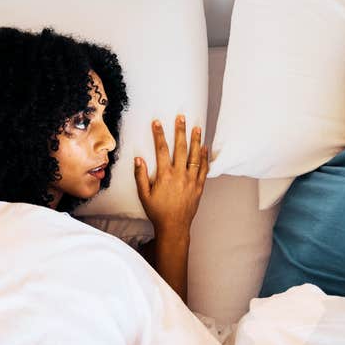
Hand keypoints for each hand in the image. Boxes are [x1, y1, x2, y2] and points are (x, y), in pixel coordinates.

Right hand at [134, 115, 208, 237]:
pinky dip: (205, 157)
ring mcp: (191, 180)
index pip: (161, 150)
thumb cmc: (158, 211)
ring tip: (197, 127)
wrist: (174, 226)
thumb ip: (140, 176)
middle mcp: (179, 175)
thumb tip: (138, 159)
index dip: (159, 134)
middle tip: (181, 118)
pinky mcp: (199, 186)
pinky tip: (205, 147)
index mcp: (165, 176)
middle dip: (180, 131)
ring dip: (196, 140)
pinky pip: (203, 169)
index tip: (157, 123)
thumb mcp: (144, 195)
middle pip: (180, 148)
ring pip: (195, 156)